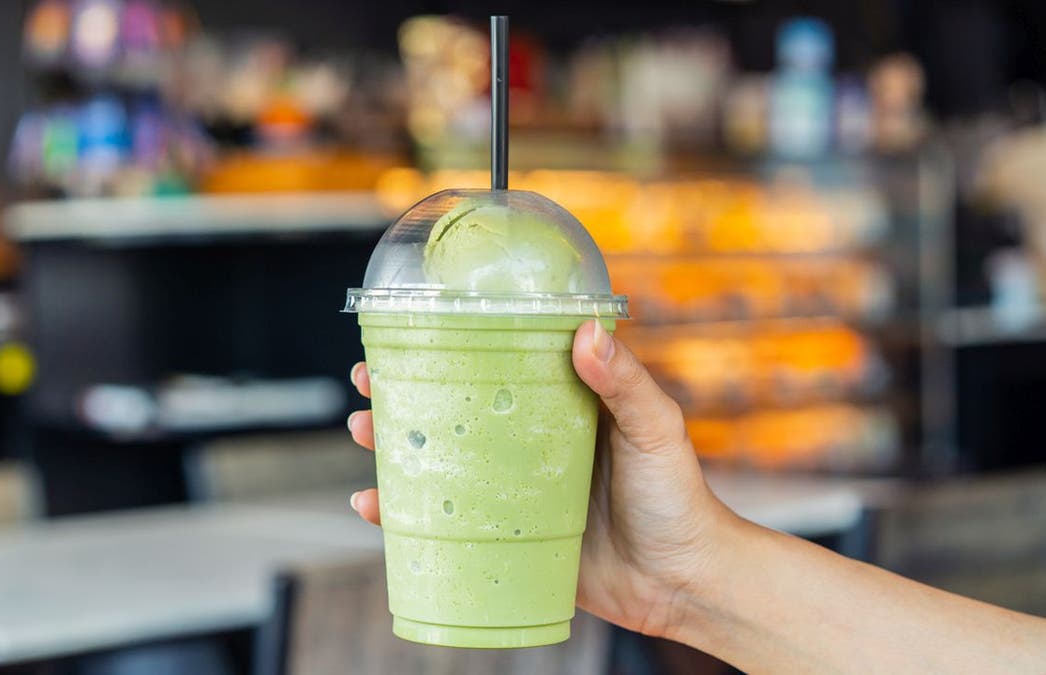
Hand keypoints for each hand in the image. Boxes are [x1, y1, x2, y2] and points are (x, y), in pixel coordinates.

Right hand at [346, 319, 736, 638]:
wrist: (683, 581)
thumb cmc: (678, 497)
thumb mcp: (656, 429)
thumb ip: (624, 383)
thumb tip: (587, 332)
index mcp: (558, 406)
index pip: (495, 367)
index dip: (450, 349)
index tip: (411, 332)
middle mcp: (527, 444)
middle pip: (453, 412)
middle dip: (403, 395)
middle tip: (368, 384)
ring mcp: (511, 491)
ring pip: (439, 463)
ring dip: (393, 448)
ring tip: (363, 433)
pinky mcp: (504, 536)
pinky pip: (445, 523)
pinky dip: (404, 517)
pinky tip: (374, 507)